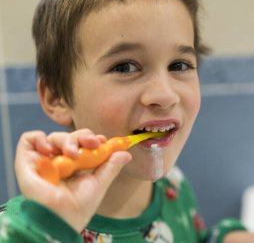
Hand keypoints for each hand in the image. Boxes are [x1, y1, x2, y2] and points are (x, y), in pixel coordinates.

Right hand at [14, 129, 131, 231]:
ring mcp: (43, 161)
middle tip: (92, 143)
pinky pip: (29, 140)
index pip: (82, 144)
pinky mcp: (26, 161)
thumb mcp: (99, 183)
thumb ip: (111, 167)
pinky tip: (49, 149)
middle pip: (71, 138)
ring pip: (54, 137)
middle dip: (83, 136)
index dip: (92, 138)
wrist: (61, 219)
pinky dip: (40, 138)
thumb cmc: (78, 207)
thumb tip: (126, 153)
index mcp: (74, 167)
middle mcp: (58, 162)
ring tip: (72, 154)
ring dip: (67, 140)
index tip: (102, 141)